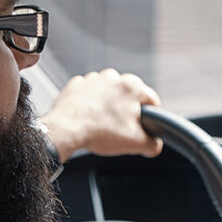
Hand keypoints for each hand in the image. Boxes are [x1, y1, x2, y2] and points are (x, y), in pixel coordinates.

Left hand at [40, 68, 163, 161]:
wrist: (65, 131)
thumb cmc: (100, 132)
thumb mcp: (136, 143)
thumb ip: (153, 144)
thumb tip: (155, 144)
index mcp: (132, 86)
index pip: (152, 102)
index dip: (151, 118)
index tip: (142, 128)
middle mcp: (113, 77)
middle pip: (129, 97)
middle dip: (127, 112)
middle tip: (120, 129)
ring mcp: (93, 79)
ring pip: (109, 94)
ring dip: (108, 106)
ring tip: (102, 123)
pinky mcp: (76, 86)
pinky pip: (89, 95)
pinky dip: (90, 104)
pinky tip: (88, 118)